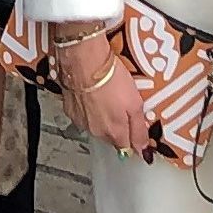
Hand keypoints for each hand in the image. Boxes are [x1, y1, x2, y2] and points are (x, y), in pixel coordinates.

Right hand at [58, 32, 148, 152]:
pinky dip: (88, 107)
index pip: (127, 146)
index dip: (133, 137)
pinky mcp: (70, 109)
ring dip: (101, 115)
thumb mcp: (135, 104)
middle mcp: (97, 132)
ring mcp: (81, 121)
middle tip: (122, 104)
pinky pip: (83, 114)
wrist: (84, 61)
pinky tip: (92, 93)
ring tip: (107, 95)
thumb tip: (142, 151)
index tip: (135, 126)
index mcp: (114, 132)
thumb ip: (139, 130)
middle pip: (111, 136)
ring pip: (96, 125)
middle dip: (117, 125)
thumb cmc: (111, 79)